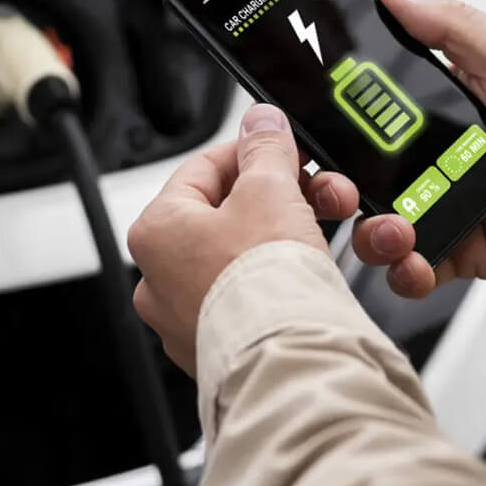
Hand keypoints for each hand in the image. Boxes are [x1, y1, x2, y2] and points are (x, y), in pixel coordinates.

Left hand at [129, 103, 331, 377]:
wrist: (288, 363)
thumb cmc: (263, 284)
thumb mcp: (270, 190)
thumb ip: (265, 149)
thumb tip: (260, 123)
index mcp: (157, 230)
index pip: (204, 169)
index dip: (254, 152)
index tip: (287, 150)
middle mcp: (161, 279)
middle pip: (230, 215)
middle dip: (284, 199)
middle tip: (320, 193)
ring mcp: (191, 319)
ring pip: (248, 259)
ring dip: (293, 239)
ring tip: (329, 236)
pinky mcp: (226, 348)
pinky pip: (259, 299)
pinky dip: (289, 283)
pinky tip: (316, 276)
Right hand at [310, 0, 485, 298]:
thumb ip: (452, 25)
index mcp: (446, 103)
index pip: (375, 105)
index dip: (340, 112)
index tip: (315, 116)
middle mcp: (439, 154)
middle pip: (363, 168)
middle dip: (339, 180)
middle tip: (337, 184)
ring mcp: (447, 203)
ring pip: (378, 221)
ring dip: (369, 229)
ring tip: (392, 228)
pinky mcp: (463, 250)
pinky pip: (415, 266)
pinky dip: (405, 269)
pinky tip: (415, 258)